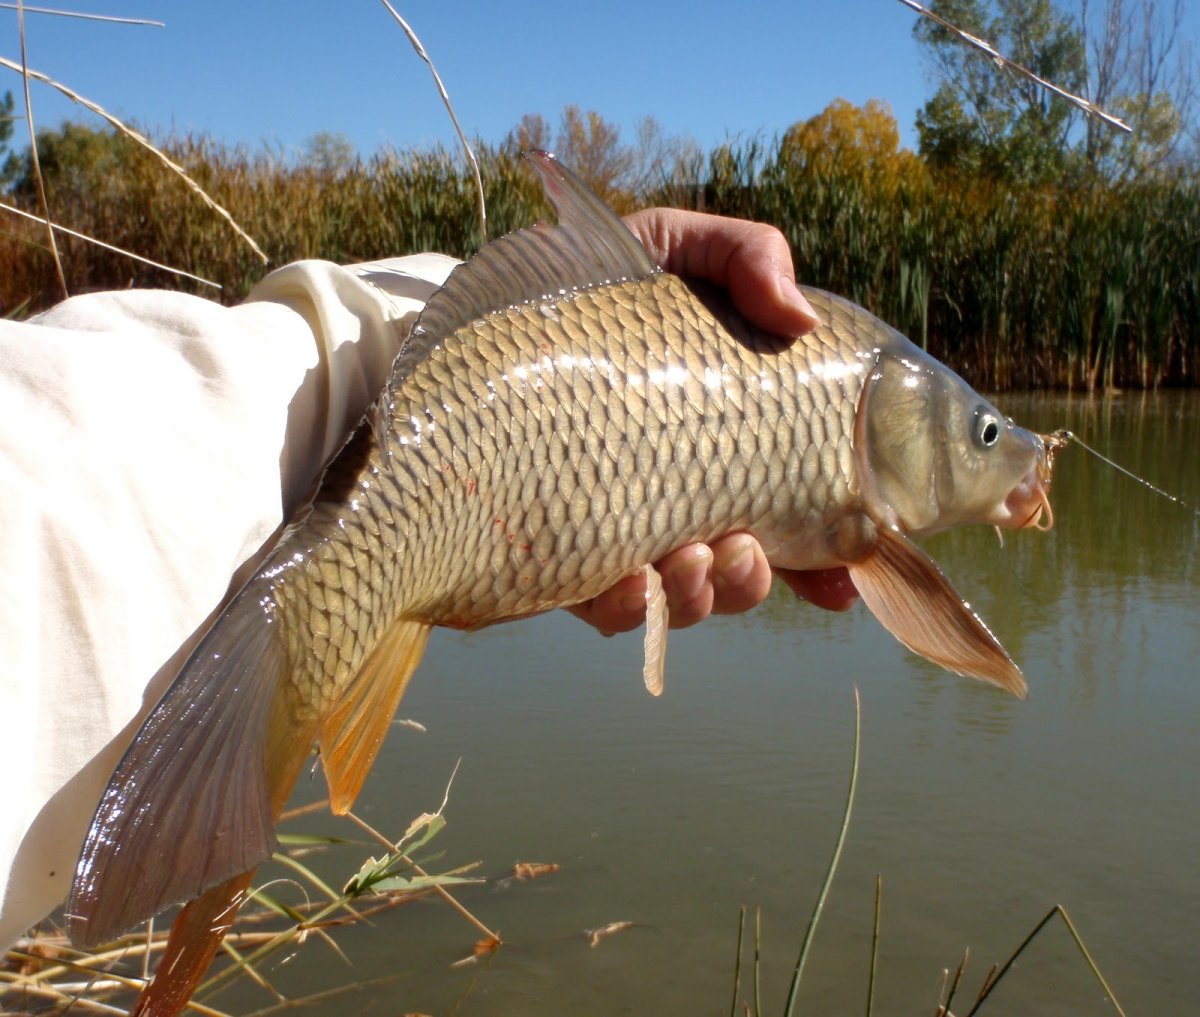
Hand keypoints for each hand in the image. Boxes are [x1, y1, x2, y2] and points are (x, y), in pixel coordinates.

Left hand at [568, 209, 859, 633]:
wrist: (483, 308)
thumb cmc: (590, 281)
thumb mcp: (674, 248)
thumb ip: (747, 256)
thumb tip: (801, 319)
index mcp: (719, 439)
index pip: (789, 508)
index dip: (827, 554)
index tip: (849, 573)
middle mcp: (675, 490)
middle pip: (738, 569)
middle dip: (752, 581)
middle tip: (743, 549)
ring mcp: (617, 524)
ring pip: (681, 597)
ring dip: (701, 596)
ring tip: (693, 558)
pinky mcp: (557, 550)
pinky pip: (600, 606)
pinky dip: (625, 608)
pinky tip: (631, 584)